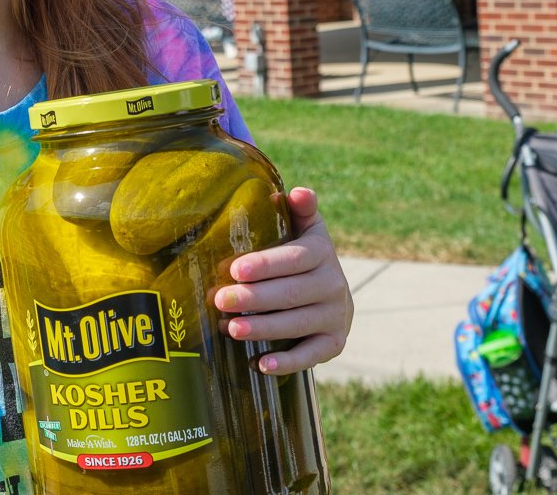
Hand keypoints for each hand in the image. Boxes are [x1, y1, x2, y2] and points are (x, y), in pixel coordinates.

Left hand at [212, 187, 352, 375]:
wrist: (333, 291)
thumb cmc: (304, 254)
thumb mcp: (305, 228)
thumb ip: (300, 209)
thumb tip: (297, 191)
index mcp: (322, 252)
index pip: (294, 258)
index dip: (266, 265)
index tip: (235, 269)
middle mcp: (334, 285)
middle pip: (291, 293)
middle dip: (254, 298)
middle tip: (220, 300)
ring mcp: (336, 316)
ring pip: (297, 324)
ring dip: (263, 328)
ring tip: (231, 329)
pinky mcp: (334, 343)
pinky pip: (311, 356)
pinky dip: (287, 362)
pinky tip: (260, 364)